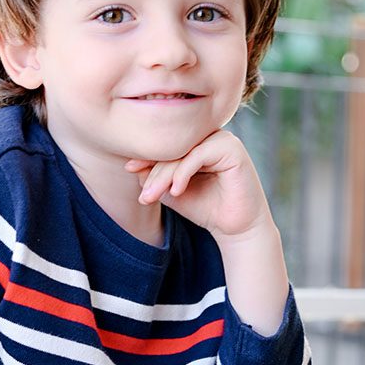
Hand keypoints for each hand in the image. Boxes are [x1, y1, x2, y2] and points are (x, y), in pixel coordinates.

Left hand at [126, 130, 288, 335]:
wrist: (235, 229)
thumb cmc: (206, 208)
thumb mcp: (172, 192)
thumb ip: (155, 178)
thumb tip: (132, 165)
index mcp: (198, 142)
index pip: (167, 144)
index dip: (147, 156)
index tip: (129, 169)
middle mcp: (210, 136)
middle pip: (173, 148)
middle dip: (155, 172)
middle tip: (144, 196)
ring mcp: (223, 140)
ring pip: (183, 152)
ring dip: (164, 175)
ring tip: (154, 196)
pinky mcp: (232, 149)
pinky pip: (199, 155)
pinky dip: (183, 173)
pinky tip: (176, 191)